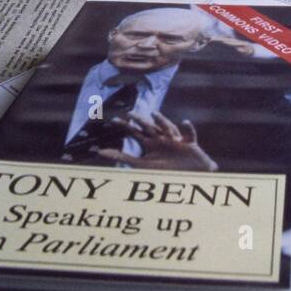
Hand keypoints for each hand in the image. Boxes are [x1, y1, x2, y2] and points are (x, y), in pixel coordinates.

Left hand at [91, 112, 218, 170]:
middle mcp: (162, 139)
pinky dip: (188, 128)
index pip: (135, 132)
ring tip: (154, 115)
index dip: (124, 126)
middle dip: (141, 121)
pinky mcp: (190, 144)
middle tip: (130, 114)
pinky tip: (184, 122)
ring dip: (163, 121)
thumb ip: (122, 158)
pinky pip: (190, 134)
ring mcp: (176, 140)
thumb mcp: (142, 164)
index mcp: (150, 143)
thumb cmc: (166, 171)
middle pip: (149, 127)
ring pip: (168, 127)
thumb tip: (99, 152)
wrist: (189, 176)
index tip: (112, 120)